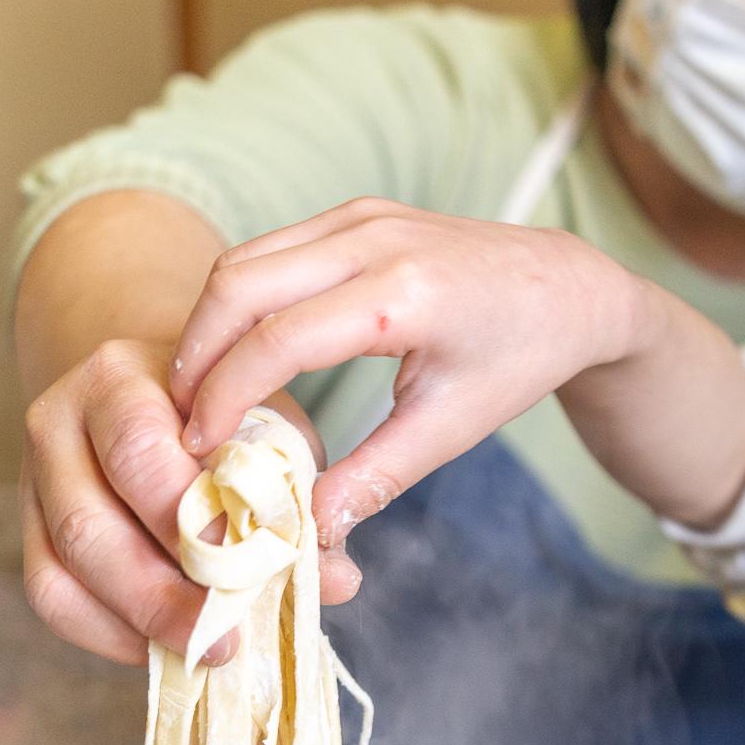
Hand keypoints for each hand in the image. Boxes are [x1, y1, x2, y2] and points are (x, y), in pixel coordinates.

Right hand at [20, 337, 350, 665]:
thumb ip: (295, 497)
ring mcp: (34, 479)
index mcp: (120, 379)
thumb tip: (336, 581)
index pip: (141, 455)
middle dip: (160, 594)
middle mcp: (59, 422)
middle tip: (227, 638)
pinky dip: (108, 633)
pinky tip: (162, 647)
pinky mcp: (28, 528)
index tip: (249, 570)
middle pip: (88, 525)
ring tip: (204, 650)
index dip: (191, 522)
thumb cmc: (221, 413)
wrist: (149, 389)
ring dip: (136, 622)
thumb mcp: (269, 431)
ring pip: (61, 569)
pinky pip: (52, 596)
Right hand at [168, 198, 657, 548]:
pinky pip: (269, 251)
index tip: (197, 447)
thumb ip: (377, 476)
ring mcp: (359, 217)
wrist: (567, 287)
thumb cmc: (517, 359)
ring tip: (195, 395)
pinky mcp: (353, 214)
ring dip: (207, 325)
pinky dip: (237, 301)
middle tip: (178, 422)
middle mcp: (373, 239)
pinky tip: (231, 355)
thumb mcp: (454, 427)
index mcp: (403, 295)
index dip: (225, 393)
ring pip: (243, 260)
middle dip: (195, 354)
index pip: (279, 338)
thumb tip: (308, 530)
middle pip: (238, 283)